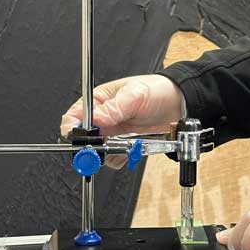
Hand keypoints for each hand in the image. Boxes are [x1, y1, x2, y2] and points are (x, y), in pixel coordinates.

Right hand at [60, 75, 184, 167]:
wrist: (178, 105)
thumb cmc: (156, 91)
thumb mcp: (135, 95)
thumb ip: (114, 107)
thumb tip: (96, 118)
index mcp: (98, 101)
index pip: (75, 116)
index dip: (72, 128)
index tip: (77, 136)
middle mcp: (102, 119)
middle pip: (84, 138)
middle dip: (89, 146)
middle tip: (101, 146)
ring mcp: (113, 134)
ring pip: (98, 151)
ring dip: (108, 153)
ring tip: (123, 145)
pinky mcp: (123, 146)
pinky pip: (114, 158)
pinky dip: (121, 158)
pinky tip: (131, 149)